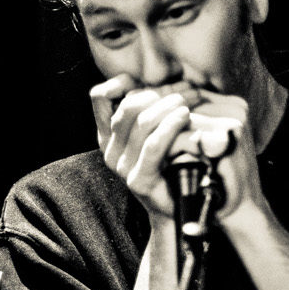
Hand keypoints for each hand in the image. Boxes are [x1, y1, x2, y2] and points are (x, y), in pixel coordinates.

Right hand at [95, 78, 252, 220]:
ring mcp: (122, 167)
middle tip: (187, 90)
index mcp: (108, 137)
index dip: (119, 83)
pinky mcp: (139, 181)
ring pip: (141, 123)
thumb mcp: (157, 131)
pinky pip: (152, 146)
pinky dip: (170, 127)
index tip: (146, 81)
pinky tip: (185, 117)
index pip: (99, 98)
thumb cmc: (172, 163)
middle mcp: (110, 151)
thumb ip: (151, 110)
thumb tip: (163, 81)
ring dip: (168, 106)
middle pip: (128, 107)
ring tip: (189, 102)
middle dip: (159, 93)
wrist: (178, 207)